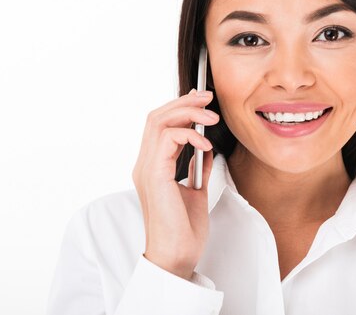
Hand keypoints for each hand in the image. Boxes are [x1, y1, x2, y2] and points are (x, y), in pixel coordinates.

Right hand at [131, 88, 219, 279]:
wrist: (177, 256)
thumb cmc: (184, 230)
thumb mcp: (195, 191)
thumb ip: (195, 168)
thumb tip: (205, 151)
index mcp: (152, 167)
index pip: (159, 125)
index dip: (179, 108)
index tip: (202, 101)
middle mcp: (144, 164)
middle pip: (156, 116)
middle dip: (184, 102)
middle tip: (207, 98)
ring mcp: (146, 169)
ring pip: (158, 121)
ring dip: (188, 113)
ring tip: (211, 117)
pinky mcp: (155, 176)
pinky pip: (168, 139)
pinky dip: (190, 135)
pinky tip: (206, 145)